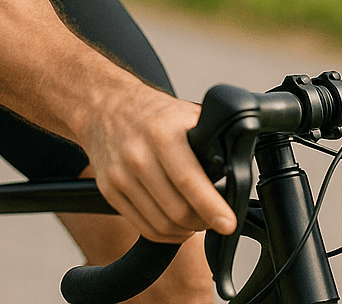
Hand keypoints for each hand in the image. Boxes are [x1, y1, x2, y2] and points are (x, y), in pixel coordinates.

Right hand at [78, 83, 237, 242]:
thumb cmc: (152, 113)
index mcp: (162, 134)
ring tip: (196, 221)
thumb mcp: (186, 114)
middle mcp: (138, 156)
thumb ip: (211, 138)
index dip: (211, 207)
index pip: (189, 181)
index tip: (227, 223)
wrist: (105, 107)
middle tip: (215, 219)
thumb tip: (236, 166)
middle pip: (176, 210)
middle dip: (203, 222)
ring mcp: (120, 175)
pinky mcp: (109, 190)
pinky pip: (142, 226)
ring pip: (160, 224)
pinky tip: (175, 224)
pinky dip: (164, 233)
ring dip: (185, 230)